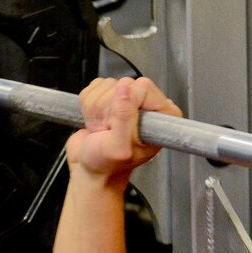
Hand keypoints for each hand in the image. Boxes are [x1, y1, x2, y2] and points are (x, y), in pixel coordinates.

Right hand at [66, 76, 181, 187]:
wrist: (90, 169)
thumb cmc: (107, 164)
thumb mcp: (118, 147)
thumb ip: (124, 118)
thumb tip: (125, 89)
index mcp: (163, 115)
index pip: (143, 87)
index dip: (124, 104)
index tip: (119, 125)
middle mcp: (149, 105)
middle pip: (123, 83)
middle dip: (107, 109)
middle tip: (108, 131)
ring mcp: (129, 100)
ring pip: (107, 85)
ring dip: (96, 110)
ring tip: (103, 129)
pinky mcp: (110, 96)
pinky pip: (95, 86)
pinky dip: (88, 105)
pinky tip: (97, 122)